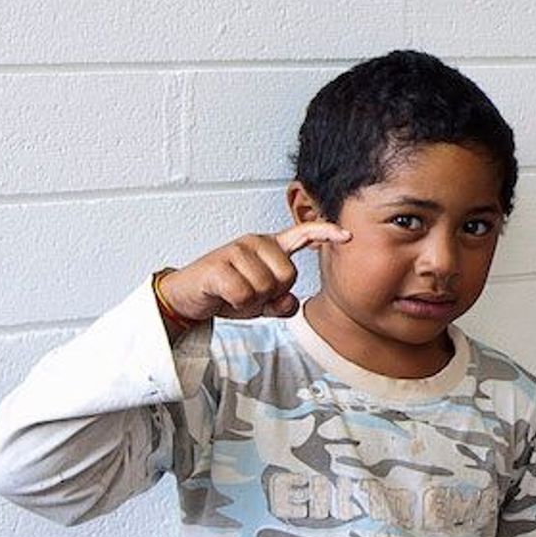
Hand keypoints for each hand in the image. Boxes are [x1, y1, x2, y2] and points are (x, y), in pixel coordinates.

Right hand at [154, 221, 350, 327]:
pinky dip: (236, 303)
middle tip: (250, 293)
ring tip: (234, 294)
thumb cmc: (226, 293)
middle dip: (272, 294)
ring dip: (251, 301)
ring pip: (266, 287)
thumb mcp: (261, 301)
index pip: (303, 234)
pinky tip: (223, 295)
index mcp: (270, 247)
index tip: (347, 235)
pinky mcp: (218, 264)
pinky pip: (244, 294)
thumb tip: (290, 303)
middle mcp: (255, 243)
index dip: (326, 233)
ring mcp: (236, 250)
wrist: (187, 296)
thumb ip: (281, 303)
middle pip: (288, 276)